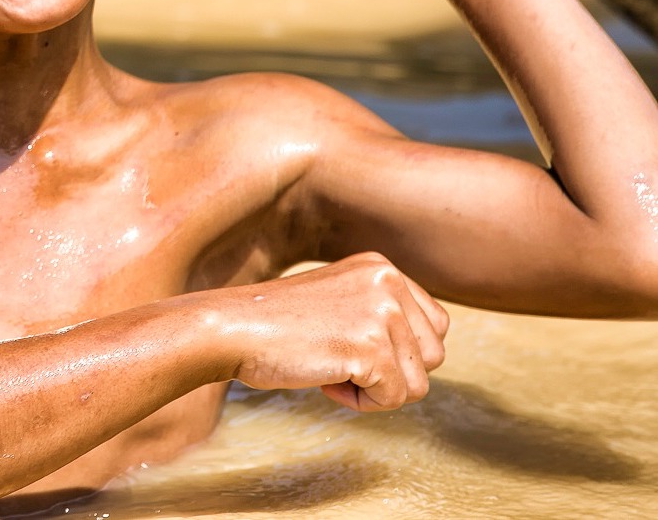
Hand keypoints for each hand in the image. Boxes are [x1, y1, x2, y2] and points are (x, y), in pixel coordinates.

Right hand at [222, 253, 448, 411]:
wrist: (234, 328)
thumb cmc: (280, 324)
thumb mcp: (342, 299)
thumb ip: (382, 312)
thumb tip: (430, 353)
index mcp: (381, 266)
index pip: (435, 325)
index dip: (401, 352)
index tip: (356, 349)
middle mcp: (387, 280)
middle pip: (433, 356)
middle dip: (393, 373)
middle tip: (343, 362)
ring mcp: (381, 311)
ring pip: (419, 383)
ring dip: (377, 390)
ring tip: (334, 369)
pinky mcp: (370, 346)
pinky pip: (393, 399)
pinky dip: (361, 404)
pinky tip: (326, 380)